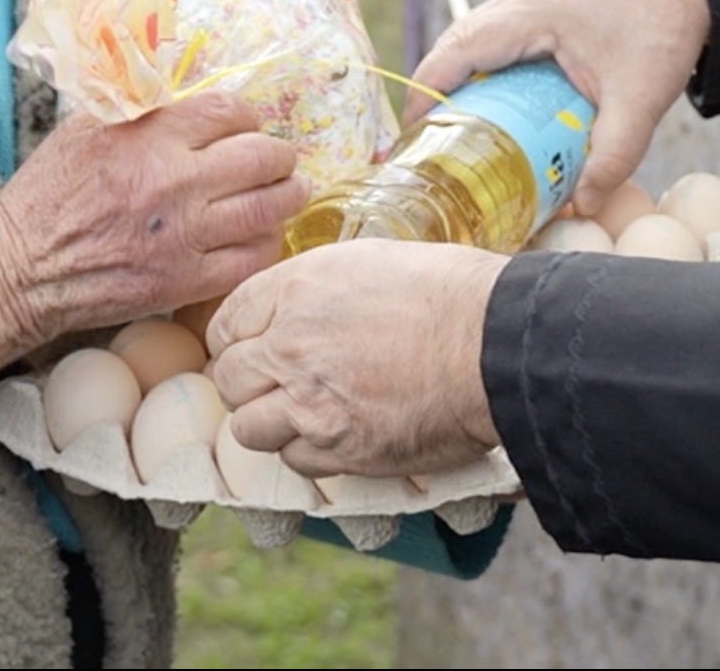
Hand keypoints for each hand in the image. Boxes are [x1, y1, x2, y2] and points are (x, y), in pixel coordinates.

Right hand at [0, 93, 303, 414]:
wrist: (20, 270)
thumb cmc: (48, 195)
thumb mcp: (85, 129)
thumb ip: (139, 108)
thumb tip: (187, 91)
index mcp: (149, 137)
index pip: (228, 111)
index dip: (248, 115)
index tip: (248, 124)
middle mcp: (174, 182)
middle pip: (262, 157)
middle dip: (281, 155)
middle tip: (282, 160)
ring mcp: (184, 235)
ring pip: (268, 208)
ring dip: (289, 196)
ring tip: (292, 192)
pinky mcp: (185, 281)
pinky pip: (251, 259)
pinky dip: (268, 243)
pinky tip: (264, 235)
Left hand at [208, 240, 506, 477]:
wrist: (495, 345)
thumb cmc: (450, 293)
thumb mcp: (371, 260)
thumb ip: (319, 288)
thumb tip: (302, 304)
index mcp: (295, 289)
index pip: (225, 323)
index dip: (236, 339)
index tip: (253, 347)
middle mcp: (289, 346)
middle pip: (228, 378)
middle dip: (248, 382)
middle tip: (278, 382)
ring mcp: (309, 404)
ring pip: (247, 427)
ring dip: (270, 421)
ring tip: (304, 413)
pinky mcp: (338, 449)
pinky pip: (293, 460)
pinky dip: (307, 451)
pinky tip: (336, 433)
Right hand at [409, 0, 711, 217]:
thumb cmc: (662, 29)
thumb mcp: (640, 101)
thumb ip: (613, 156)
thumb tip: (582, 205)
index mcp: (529, 12)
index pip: (453, 53)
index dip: (423, 96)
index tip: (411, 141)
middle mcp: (516, 1)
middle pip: (452, 50)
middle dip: (435, 99)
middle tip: (430, 153)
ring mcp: (523, 2)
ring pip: (469, 46)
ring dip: (458, 88)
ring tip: (454, 141)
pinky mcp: (535, 12)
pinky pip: (492, 45)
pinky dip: (483, 78)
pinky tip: (494, 117)